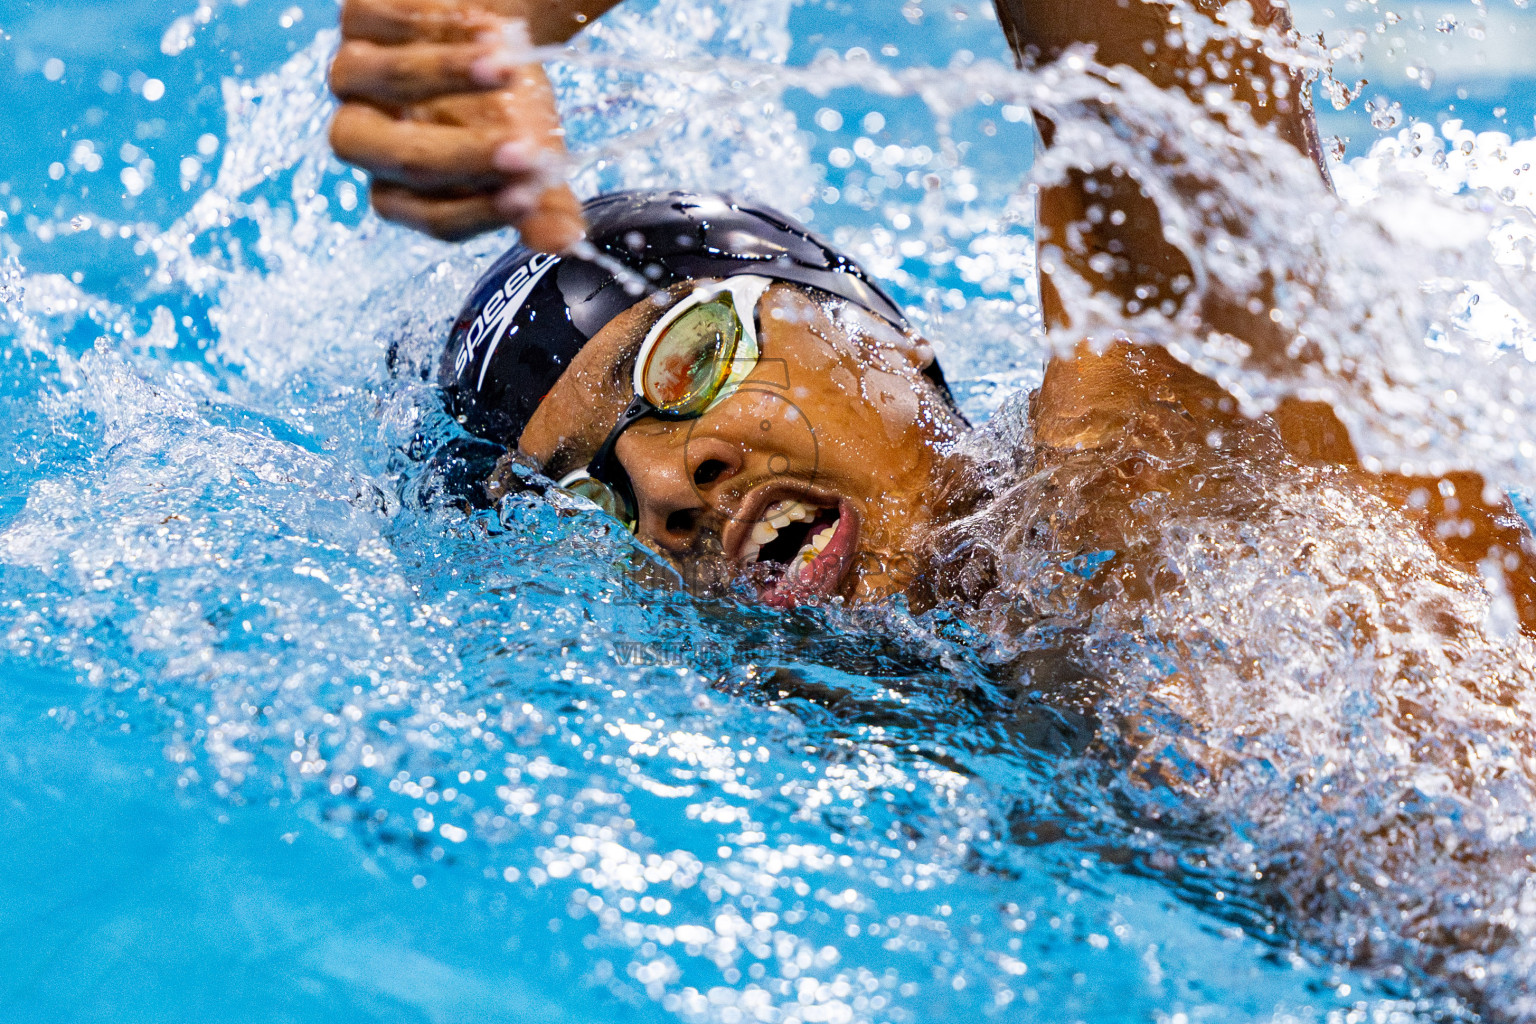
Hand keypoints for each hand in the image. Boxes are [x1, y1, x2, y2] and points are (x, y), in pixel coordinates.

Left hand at [328, 0, 585, 249]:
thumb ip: (542, 202)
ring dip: (450, 75)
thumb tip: (567, 241)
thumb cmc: (506, 104)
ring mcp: (356, 76)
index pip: (435, 216)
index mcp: (404, 189)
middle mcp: (370, 137)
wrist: (495, 34)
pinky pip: (385, 23)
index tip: (531, 197)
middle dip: (467, 156)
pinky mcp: (358, 19)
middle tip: (525, 151)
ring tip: (509, 69)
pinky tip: (487, 28)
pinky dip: (439, 27)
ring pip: (388, 80)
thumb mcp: (531, 156)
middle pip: (403, 157)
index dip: (481, 211)